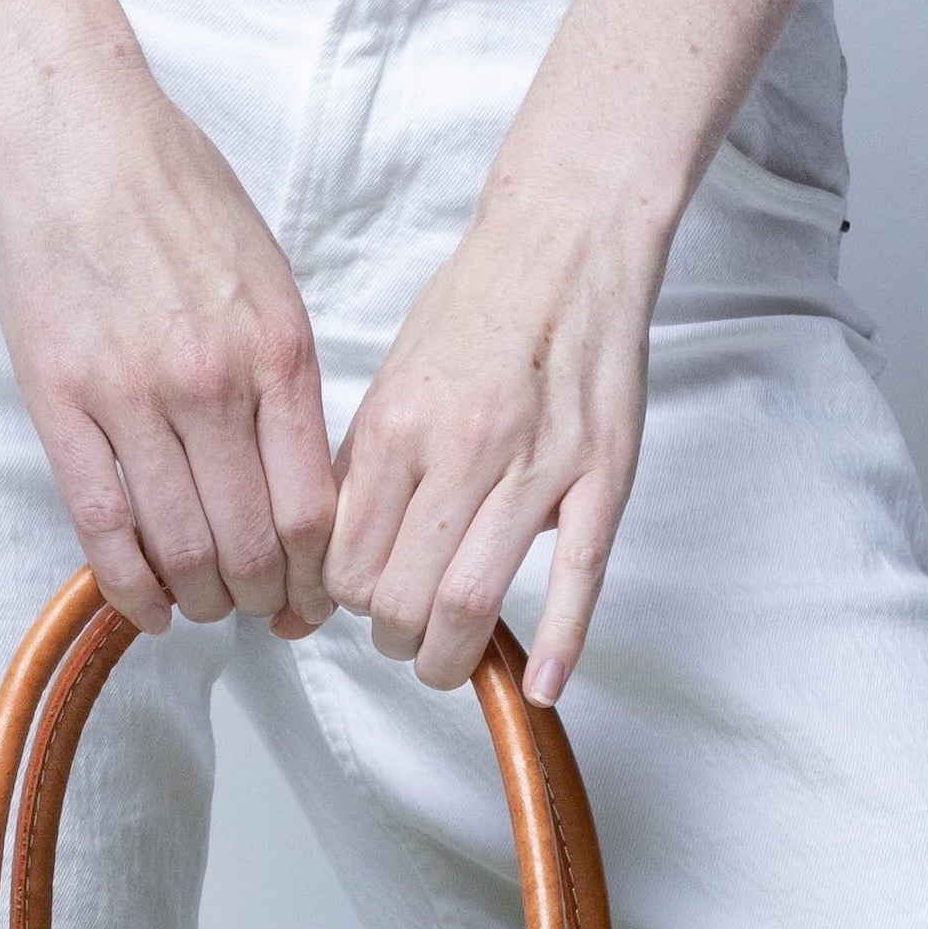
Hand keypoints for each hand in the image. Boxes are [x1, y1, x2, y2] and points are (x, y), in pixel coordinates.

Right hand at [0, 44, 338, 638]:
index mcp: (278, 352)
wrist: (75, 128)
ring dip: (202, 600)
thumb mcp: (268, 278)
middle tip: (261, 613)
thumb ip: (287, 377)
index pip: (316, 510)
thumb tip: (301, 475)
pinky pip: (102, 527)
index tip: (314, 601)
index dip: (319, 580)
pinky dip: (130, 588)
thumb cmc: (175, 193)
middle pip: (254, 545)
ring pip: (183, 549)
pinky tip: (149, 609)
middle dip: (265, 601)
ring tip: (206, 606)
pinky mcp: (62, 400)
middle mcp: (213, 382)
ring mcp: (133, 395)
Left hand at [325, 193, 661, 701]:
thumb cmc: (478, 311)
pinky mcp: (603, 475)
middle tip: (405, 639)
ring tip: (449, 660)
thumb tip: (324, 568)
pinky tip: (540, 687)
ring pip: (471, 602)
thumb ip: (360, 475)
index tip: (364, 604)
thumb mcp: (393, 381)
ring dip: (450, 658)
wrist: (566, 241)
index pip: (347, 563)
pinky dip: (558, 646)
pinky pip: (578, 578)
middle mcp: (461, 447)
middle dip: (394, 641)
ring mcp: (538, 465)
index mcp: (397, 425)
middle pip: (402, 597)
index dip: (349, 603)